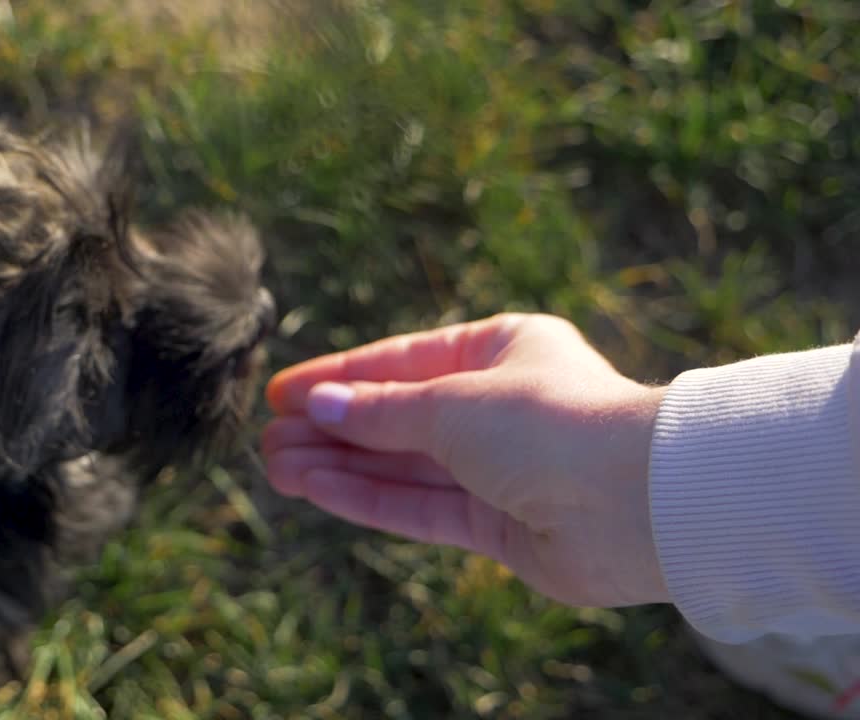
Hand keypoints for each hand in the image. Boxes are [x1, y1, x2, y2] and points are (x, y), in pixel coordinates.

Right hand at [261, 313, 669, 607]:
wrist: (637, 503)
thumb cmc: (553, 423)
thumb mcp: (451, 401)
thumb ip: (380, 411)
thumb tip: (318, 406)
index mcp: (503, 351)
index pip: (402, 361)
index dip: (338, 377)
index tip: (282, 391)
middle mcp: (500, 408)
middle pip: (397, 418)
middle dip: (331, 428)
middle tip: (266, 437)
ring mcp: (500, 471)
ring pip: (402, 466)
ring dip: (338, 465)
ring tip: (273, 464)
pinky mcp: (500, 526)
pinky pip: (419, 507)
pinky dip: (367, 497)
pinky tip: (314, 487)